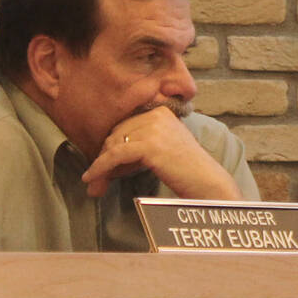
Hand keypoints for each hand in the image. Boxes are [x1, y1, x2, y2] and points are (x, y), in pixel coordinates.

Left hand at [81, 104, 241, 200]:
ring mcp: (154, 128)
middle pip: (116, 134)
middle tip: (95, 180)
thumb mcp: (162, 146)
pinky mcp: (149, 145)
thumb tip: (104, 153)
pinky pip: (114, 155)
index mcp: (161, 111)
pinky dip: (99, 168)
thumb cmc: (186, 170)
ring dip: (100, 167)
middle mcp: (157, 115)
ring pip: (113, 146)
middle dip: (103, 158)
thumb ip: (139, 141)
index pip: (124, 126)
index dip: (111, 147)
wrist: (206, 182)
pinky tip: (91, 179)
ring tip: (94, 185)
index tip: (103, 166)